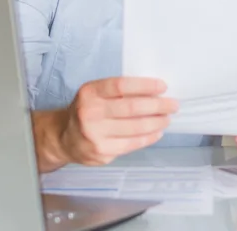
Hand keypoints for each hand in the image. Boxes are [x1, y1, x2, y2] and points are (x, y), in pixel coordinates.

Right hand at [59, 77, 177, 165]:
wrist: (64, 138)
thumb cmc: (87, 110)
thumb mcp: (96, 93)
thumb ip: (119, 91)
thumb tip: (154, 91)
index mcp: (90, 92)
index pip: (121, 85)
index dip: (145, 85)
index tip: (163, 86)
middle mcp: (90, 113)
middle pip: (132, 108)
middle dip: (158, 106)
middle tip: (173, 105)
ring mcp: (95, 134)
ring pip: (135, 128)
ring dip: (157, 122)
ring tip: (167, 118)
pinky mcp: (101, 152)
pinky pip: (132, 144)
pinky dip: (149, 137)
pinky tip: (157, 132)